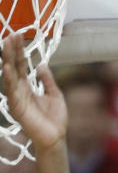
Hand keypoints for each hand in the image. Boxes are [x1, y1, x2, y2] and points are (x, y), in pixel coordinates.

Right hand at [0, 35, 66, 153]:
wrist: (56, 138)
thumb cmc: (55, 120)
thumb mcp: (55, 94)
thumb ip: (47, 80)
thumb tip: (41, 65)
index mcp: (27, 87)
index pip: (21, 64)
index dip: (19, 50)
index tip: (18, 35)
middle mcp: (19, 90)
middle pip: (13, 66)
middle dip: (11, 50)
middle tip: (11, 34)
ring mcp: (17, 98)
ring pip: (9, 76)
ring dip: (7, 60)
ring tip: (6, 44)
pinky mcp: (17, 108)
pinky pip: (11, 91)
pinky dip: (8, 79)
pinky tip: (7, 67)